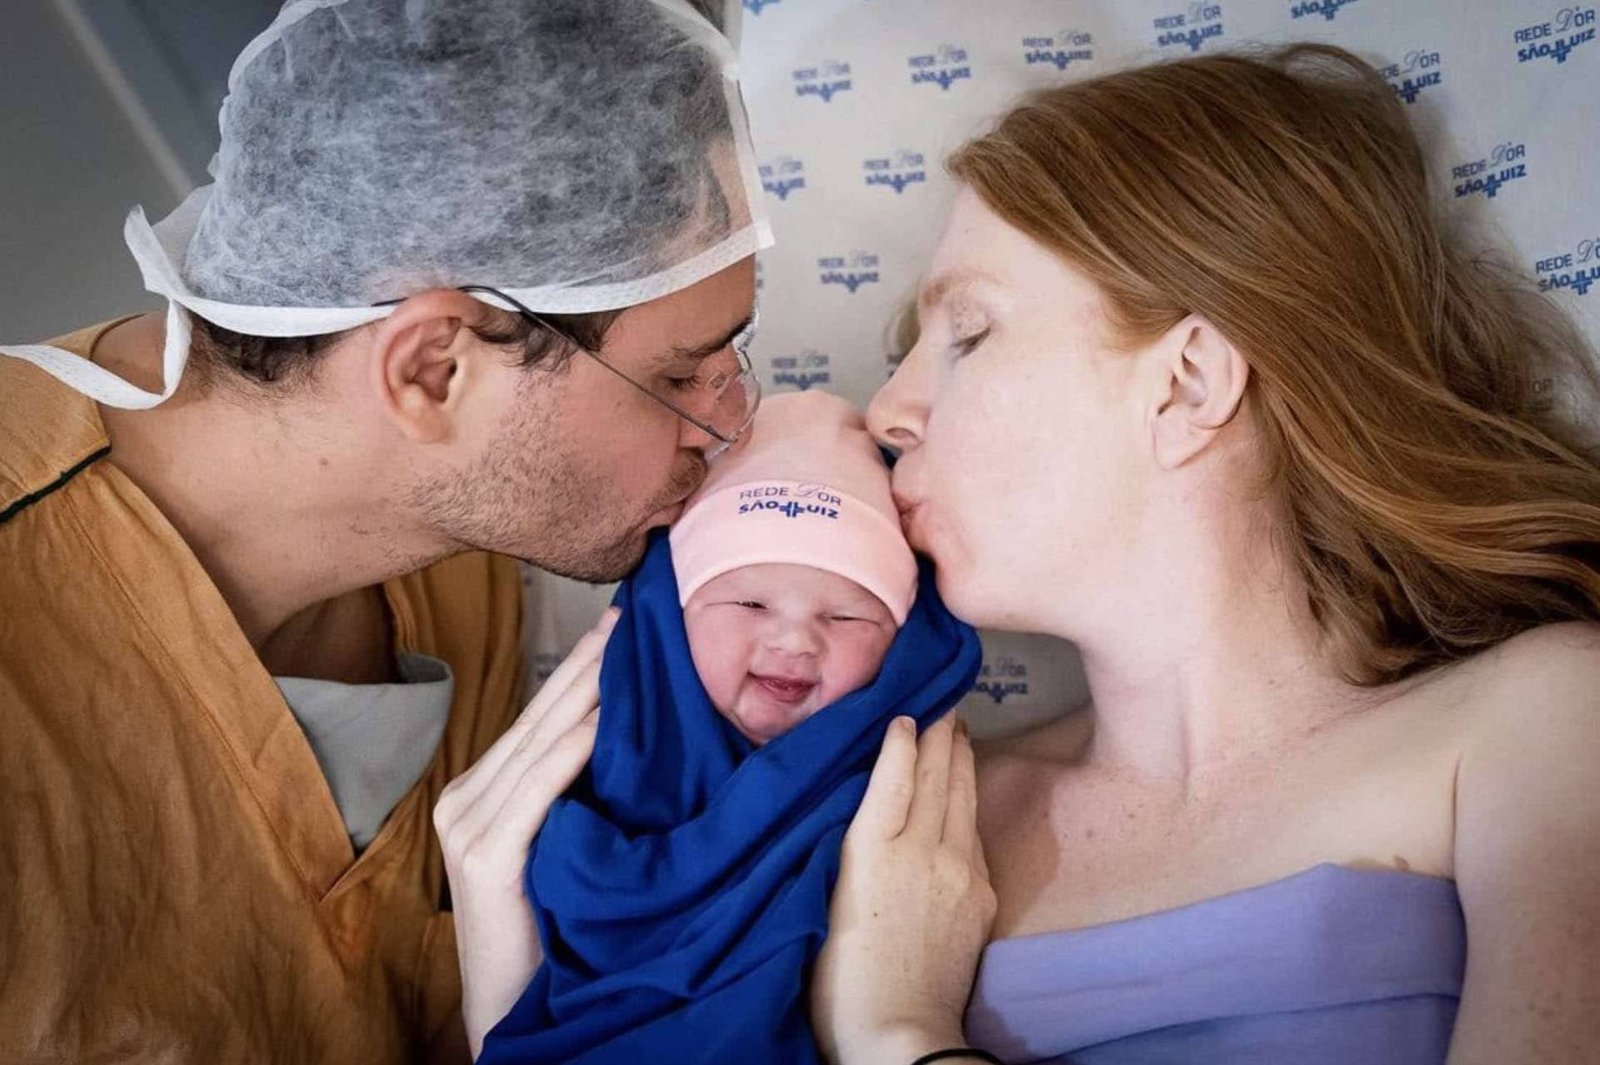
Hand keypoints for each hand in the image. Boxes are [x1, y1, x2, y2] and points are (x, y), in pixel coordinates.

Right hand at [432, 607, 618, 1057]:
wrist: (516, 1010)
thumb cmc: (550, 928)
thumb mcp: (561, 844)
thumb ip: (574, 793)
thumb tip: (626, 732)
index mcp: (478, 792)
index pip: (537, 719)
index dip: (579, 670)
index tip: (620, 625)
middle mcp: (463, 799)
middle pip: (538, 719)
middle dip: (586, 665)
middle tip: (628, 617)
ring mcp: (466, 826)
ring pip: (538, 745)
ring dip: (586, 693)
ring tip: (625, 650)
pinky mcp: (484, 856)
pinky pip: (536, 792)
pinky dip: (571, 752)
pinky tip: (601, 720)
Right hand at [810, 716, 997, 1064]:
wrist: (899, 1034)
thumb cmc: (838, 980)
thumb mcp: (823, 900)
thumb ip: (845, 849)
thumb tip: (858, 810)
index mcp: (875, 849)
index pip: (896, 773)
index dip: (902, 736)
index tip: (905, 708)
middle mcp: (924, 849)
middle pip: (938, 774)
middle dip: (941, 732)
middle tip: (942, 697)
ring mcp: (960, 870)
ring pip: (963, 796)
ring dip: (961, 758)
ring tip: (959, 728)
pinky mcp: (981, 895)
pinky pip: (975, 833)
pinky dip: (967, 802)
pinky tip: (964, 794)